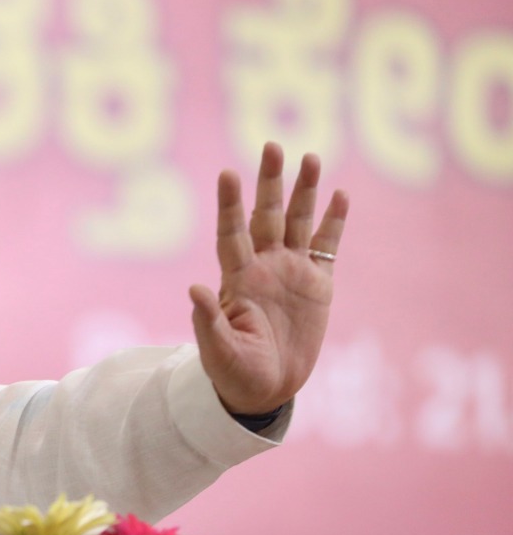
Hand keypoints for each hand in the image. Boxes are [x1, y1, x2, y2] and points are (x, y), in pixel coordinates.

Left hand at [189, 143, 348, 415]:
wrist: (265, 389)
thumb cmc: (234, 373)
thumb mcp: (218, 351)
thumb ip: (208, 321)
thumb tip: (193, 288)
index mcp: (237, 279)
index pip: (231, 233)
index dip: (229, 204)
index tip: (227, 173)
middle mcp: (263, 267)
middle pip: (266, 215)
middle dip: (269, 182)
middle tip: (271, 145)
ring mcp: (291, 273)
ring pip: (298, 222)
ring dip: (304, 191)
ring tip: (311, 157)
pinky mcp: (318, 285)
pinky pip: (327, 246)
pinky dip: (334, 222)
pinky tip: (340, 195)